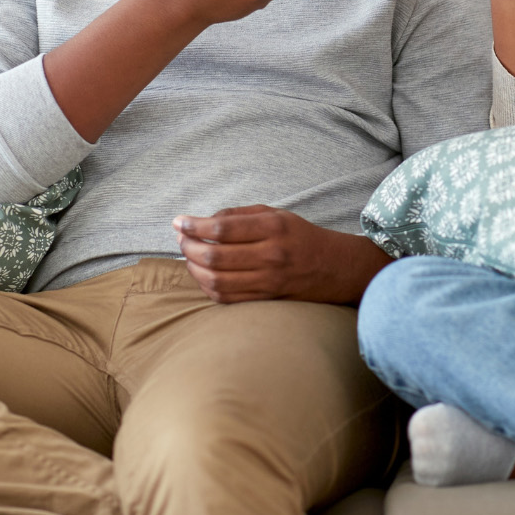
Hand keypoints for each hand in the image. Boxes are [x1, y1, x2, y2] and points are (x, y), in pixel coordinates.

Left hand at [173, 206, 391, 304]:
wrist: (334, 267)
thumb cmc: (300, 236)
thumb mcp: (276, 214)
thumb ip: (240, 214)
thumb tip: (203, 221)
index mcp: (273, 228)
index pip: (222, 228)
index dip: (194, 225)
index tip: (179, 221)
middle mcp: (270, 255)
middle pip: (214, 255)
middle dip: (188, 246)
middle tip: (180, 238)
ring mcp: (268, 281)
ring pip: (216, 280)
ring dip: (193, 268)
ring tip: (188, 256)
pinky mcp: (266, 299)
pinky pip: (226, 297)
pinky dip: (207, 286)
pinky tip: (202, 274)